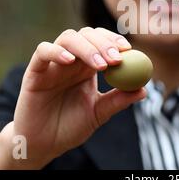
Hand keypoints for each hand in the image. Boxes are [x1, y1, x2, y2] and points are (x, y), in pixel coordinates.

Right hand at [13, 27, 145, 165]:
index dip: (114, 41)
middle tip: (116, 58)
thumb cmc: (71, 126)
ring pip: (68, 38)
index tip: (128, 49)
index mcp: (87, 66)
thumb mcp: (99, 112)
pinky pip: (43, 51)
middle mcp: (71, 60)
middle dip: (104, 43)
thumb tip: (144, 90)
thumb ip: (119, 100)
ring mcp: (52, 63)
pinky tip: (70, 60)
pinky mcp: (34, 71)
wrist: (44, 144)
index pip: (102, 41)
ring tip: (101, 65)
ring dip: (87, 47)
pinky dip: (56, 51)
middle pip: (87, 34)